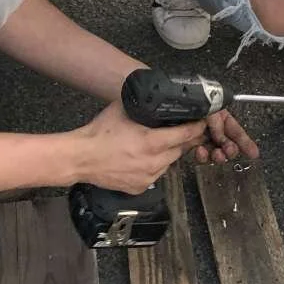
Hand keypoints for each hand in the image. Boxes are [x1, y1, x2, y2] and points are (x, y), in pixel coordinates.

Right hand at [75, 101, 206, 193]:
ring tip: (158, 144)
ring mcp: (148, 178)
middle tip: (182, 131)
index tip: (202, 122)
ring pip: (168, 164)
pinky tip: (143, 158)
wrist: (81, 158)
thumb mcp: (123, 110)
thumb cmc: (99, 133)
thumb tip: (155, 95)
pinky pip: (155, 175)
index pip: (186, 135)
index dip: (197, 127)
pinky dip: (154, 166)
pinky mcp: (140, 188)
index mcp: (152, 142)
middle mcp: (154, 162)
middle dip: (183, 140)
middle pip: (180, 150)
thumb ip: (143, 104)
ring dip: (168, 154)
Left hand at [192, 110, 259, 164]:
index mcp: (217, 113)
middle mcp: (208, 125)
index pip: (235, 129)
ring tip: (217, 154)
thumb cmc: (189, 105)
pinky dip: (203, 156)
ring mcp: (197, 136)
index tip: (253, 153)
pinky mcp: (187, 145)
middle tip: (229, 151)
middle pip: (226, 143)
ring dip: (218, 155)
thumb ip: (218, 126)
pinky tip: (201, 152)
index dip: (245, 141)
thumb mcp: (209, 110)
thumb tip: (223, 140)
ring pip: (214, 151)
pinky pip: (200, 154)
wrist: (164, 114)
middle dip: (230, 149)